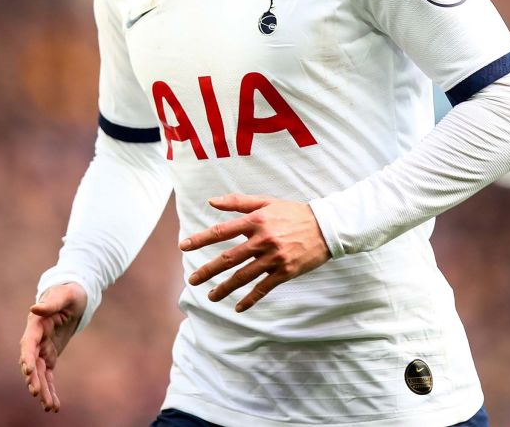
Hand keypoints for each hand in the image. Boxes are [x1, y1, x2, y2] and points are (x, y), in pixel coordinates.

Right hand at [19, 282, 85, 413]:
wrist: (75, 296)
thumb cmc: (69, 292)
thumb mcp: (65, 295)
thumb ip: (51, 303)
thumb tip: (34, 309)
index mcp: (36, 325)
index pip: (28, 343)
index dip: (27, 357)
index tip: (29, 370)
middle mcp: (35, 340)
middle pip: (32, 362)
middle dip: (33, 378)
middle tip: (36, 393)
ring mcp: (42, 349)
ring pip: (39, 374)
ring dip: (42, 390)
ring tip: (48, 406)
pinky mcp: (49, 356)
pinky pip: (48, 376)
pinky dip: (50, 390)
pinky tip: (53, 406)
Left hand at [180, 193, 330, 311]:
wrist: (326, 227)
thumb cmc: (293, 212)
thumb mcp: (266, 202)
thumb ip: (238, 202)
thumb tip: (211, 201)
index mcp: (256, 221)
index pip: (222, 231)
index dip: (201, 239)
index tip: (184, 247)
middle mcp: (263, 240)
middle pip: (229, 258)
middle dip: (208, 270)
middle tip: (192, 279)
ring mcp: (274, 258)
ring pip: (243, 276)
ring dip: (225, 288)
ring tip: (211, 296)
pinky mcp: (285, 272)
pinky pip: (263, 288)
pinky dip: (250, 299)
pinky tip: (238, 307)